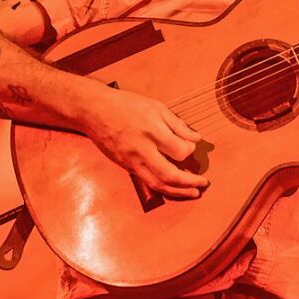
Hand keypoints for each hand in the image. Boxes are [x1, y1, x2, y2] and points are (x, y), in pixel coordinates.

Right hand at [81, 87, 207, 197]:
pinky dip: (163, 188)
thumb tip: (197, 139)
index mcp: (152, 131)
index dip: (190, 151)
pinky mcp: (126, 167)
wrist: (94, 111)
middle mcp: (142, 150)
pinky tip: (174, 188)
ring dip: (178, 192)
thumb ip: (178, 125)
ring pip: (157, 184)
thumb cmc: (127, 105)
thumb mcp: (156, 107)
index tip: (192, 146)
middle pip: (169, 175)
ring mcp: (132, 161)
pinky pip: (147, 182)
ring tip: (193, 193)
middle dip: (190, 182)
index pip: (179, 150)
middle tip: (204, 183)